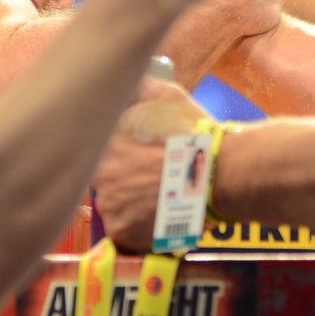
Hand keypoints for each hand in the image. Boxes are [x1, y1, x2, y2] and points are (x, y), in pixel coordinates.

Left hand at [91, 92, 214, 251]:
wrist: (218, 173)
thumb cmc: (192, 131)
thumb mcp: (164, 95)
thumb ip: (134, 88)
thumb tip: (120, 84)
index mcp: (103, 141)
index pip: (96, 148)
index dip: (117, 151)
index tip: (135, 152)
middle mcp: (97, 174)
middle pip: (103, 177)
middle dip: (121, 176)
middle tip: (149, 175)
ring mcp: (108, 205)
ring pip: (113, 203)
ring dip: (129, 200)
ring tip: (157, 195)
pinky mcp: (121, 231)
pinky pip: (123, 228)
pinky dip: (137, 224)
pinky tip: (157, 212)